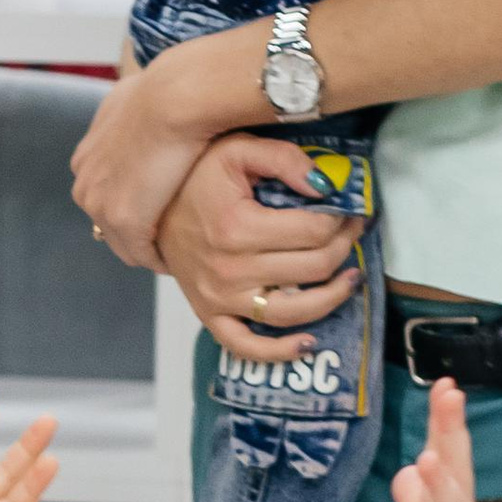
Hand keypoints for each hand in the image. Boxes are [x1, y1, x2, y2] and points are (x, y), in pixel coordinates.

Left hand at [70, 55, 237, 267]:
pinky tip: (183, 257)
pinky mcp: (123, 221)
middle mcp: (85, 183)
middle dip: (140, 232)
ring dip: (150, 249)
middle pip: (110, 224)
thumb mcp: (134, 96)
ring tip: (181, 251)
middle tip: (174, 237)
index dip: (136, 204)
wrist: (175, 96)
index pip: (106, 195)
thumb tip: (141, 104)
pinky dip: (161, 259)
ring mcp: (100, 205)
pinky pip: (142, 254)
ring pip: (124, 243)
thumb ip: (129, 113)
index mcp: (86, 158)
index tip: (163, 209)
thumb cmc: (167, 89)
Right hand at [153, 137, 366, 362]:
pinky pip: (247, 346)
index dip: (343, 220)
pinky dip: (279, 352)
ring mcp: (219, 298)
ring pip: (292, 311)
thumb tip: (327, 186)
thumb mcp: (237, 150)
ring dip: (332, 297)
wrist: (147, 208)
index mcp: (238, 227)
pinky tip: (308, 343)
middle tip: (354, 234)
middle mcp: (229, 269)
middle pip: (312, 268)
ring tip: (350, 279)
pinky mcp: (210, 315)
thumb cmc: (195, 177)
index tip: (351, 210)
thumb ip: (284, 159)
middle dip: (344, 248)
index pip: (314, 231)